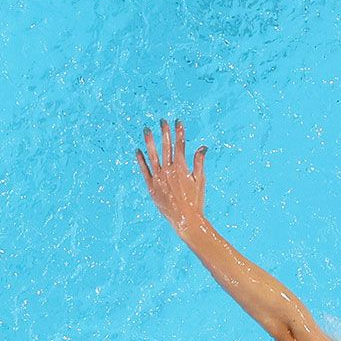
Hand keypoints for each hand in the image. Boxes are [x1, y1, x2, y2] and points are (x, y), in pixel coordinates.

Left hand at [136, 120, 207, 235]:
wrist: (185, 219)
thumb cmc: (195, 200)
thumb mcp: (200, 180)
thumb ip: (199, 162)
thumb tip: (203, 146)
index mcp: (182, 168)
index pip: (180, 145)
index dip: (179, 132)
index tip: (178, 121)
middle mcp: (168, 171)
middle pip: (166, 147)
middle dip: (164, 132)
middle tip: (162, 121)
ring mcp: (158, 178)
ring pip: (152, 156)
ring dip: (150, 142)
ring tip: (147, 130)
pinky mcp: (151, 187)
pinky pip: (144, 170)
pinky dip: (141, 160)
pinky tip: (138, 150)